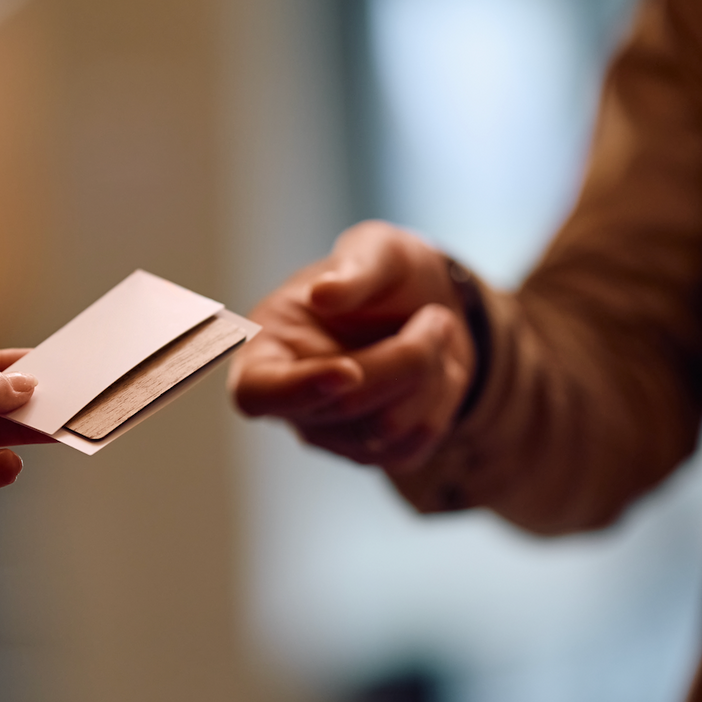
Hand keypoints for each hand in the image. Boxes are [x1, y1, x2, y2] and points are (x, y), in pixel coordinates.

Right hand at [229, 220, 476, 470]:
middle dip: (405, 359)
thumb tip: (323, 294)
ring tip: (437, 331)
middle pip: (345, 405)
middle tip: (436, 317)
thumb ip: (352, 269)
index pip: (258, 392)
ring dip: (430, 374)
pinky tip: (439, 369)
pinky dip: (443, 398)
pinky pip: (416, 443)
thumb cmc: (386, 276)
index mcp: (266, 350)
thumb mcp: (376, 249)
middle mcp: (292, 404)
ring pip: (386, 429)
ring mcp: (332, 436)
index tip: (349, 370)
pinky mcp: (375, 453)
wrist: (431, 306)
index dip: (298, 389)